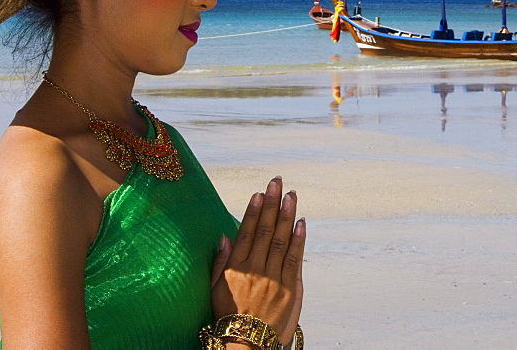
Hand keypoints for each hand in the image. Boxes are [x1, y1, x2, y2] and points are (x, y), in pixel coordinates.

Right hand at [211, 177, 304, 345]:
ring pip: (282, 240)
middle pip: (266, 230)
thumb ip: (220, 262)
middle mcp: (256, 270)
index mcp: (237, 269)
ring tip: (291, 195)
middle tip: (277, 182)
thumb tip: (224, 236)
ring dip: (287, 215)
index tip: (259, 193)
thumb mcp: (215, 290)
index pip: (247, 233)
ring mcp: (275, 278)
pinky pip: (295, 259)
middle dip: (272, 204)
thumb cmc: (229, 318)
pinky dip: (299, 239)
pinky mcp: (291, 288)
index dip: (254, 211)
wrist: (247, 346)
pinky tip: (301, 222)